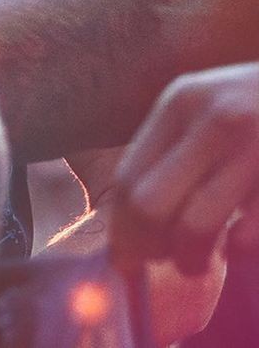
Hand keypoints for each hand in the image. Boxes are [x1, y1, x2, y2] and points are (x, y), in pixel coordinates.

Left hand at [112, 62, 258, 274]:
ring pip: (194, 227)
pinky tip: (237, 245)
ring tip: (194, 263)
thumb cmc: (254, 104)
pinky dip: (236, 252)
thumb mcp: (206, 105)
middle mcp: (212, 122)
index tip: (122, 256)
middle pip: (150, 204)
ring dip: (188, 260)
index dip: (120, 226)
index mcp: (181, 103)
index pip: (129, 176)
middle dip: (145, 245)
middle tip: (156, 260)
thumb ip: (172, 149)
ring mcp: (253, 149)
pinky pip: (246, 238)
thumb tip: (132, 221)